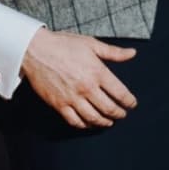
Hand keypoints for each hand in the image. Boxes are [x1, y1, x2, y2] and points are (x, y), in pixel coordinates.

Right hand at [20, 28, 137, 129]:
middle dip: (119, 114)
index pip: (120, 93)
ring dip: (104, 122)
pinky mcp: (59, 104)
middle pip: (109, 108)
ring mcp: (72, 97)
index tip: (132, 104)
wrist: (36, 50)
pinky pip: (74, 120)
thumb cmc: (64, 45)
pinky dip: (84, 125)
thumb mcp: (91, 44)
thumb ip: (113, 52)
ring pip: (93, 117)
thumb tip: (132, 53)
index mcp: (97, 72)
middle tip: (122, 114)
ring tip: (109, 121)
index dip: (129, 101)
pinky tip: (89, 123)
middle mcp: (86, 87)